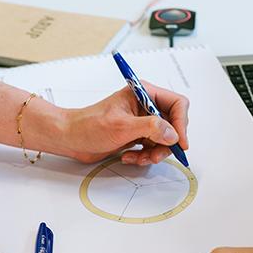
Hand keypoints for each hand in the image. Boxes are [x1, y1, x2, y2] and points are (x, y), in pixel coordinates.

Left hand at [62, 81, 188, 164]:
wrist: (70, 139)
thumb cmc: (88, 125)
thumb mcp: (122, 126)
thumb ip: (151, 128)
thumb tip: (172, 133)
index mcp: (144, 93)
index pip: (177, 104)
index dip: (181, 124)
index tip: (179, 142)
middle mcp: (145, 106)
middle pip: (173, 125)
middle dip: (166, 143)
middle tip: (155, 155)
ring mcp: (142, 122)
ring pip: (164, 140)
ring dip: (154, 153)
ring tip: (139, 158)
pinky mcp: (137, 135)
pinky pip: (152, 148)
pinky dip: (145, 156)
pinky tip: (130, 157)